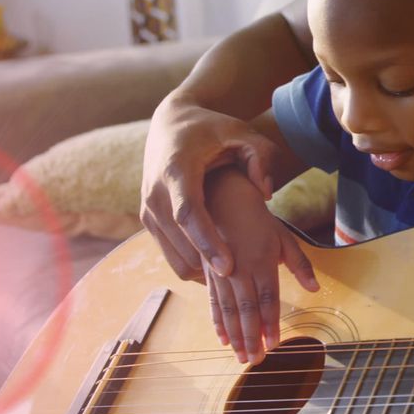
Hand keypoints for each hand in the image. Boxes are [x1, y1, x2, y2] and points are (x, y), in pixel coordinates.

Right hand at [141, 91, 277, 280]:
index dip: (208, 242)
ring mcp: (147, 208)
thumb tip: (266, 193)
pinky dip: (194, 265)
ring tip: (237, 285)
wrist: (171, 123)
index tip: (229, 268)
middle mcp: (155, 192)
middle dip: (209, 268)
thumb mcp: (241, 132)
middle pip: (180, 241)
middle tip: (243, 290)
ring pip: (174, 255)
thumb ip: (260, 156)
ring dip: (203, 272)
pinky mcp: (147, 219)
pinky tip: (221, 270)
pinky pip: (170, 254)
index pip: (188, 214)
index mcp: (176, 169)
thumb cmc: (212, 128)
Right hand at [203, 170, 318, 363]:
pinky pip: (212, 301)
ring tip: (240, 357)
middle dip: (251, 337)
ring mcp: (221, 271)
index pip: (268, 299)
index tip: (275, 344)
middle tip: (255, 361)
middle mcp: (240, 269)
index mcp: (262, 261)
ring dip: (235, 335)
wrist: (221, 195)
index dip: (271, 323)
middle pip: (246, 310)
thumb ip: (299, 263)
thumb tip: (315, 288)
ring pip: (228, 310)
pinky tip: (221, 338)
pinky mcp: (207, 271)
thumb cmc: (257, 216)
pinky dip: (217, 321)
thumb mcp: (283, 236)